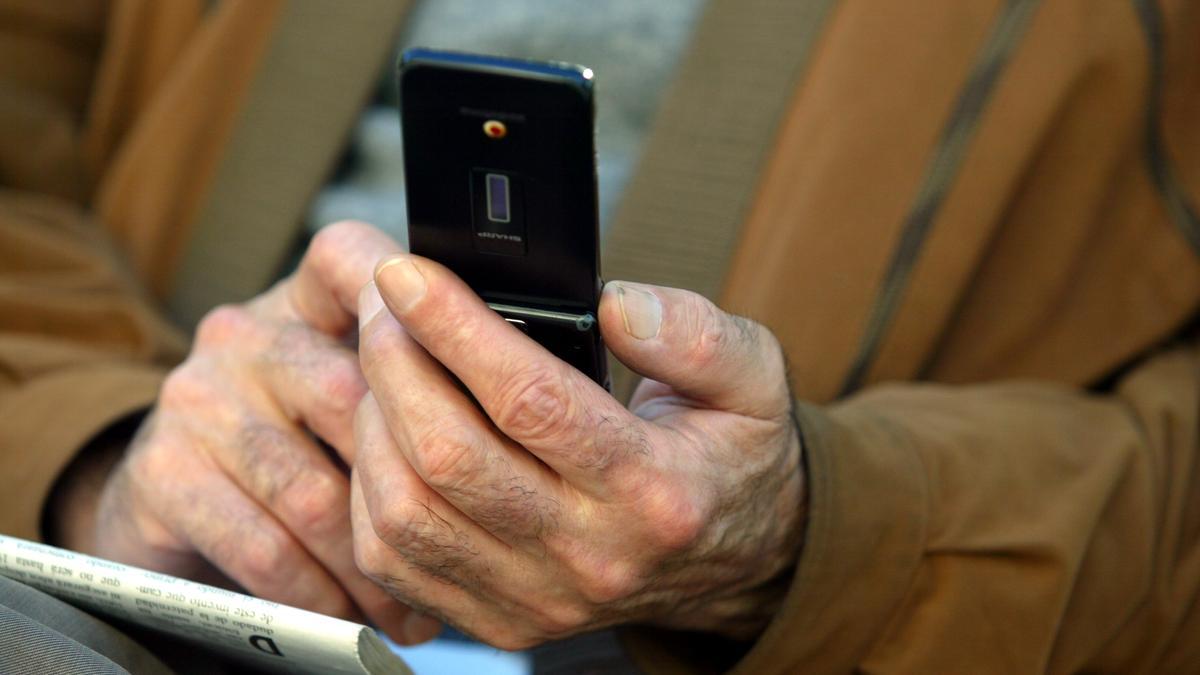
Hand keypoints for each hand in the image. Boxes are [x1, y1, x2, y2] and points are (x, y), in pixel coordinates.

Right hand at [49, 222, 441, 643]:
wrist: (173, 499)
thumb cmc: (293, 441)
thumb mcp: (344, 389)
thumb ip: (404, 376)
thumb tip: (514, 404)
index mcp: (301, 302)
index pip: (348, 256)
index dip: (400, 290)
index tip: (456, 347)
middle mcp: (245, 333)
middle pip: (350, 397)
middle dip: (413, 487)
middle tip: (462, 544)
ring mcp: (198, 398)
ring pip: (312, 490)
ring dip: (370, 563)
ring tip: (410, 604)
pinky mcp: (164, 471)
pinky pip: (264, 545)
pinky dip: (317, 591)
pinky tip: (348, 610)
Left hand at [352, 254, 804, 648]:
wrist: (735, 559)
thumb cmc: (731, 456)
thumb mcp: (751, 378)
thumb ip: (693, 335)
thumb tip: (614, 305)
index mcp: (656, 491)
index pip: (531, 402)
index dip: (455, 329)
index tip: (408, 275)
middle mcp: (591, 555)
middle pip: (450, 456)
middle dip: (395, 363)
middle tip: (383, 305)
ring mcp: (538, 598)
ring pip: (407, 513)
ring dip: (372, 424)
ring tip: (385, 363)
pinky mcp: (499, 619)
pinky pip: (395, 561)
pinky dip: (367, 490)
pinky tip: (386, 436)